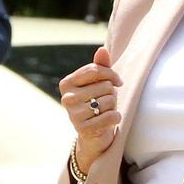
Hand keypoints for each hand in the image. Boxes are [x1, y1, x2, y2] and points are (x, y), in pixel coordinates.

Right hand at [59, 46, 122, 173]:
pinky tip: (109, 121)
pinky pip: (112, 116)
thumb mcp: (98, 83)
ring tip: (104, 111)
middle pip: (105, 86)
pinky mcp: (84, 129)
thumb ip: (100, 66)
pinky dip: (116, 118)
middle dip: (111, 93)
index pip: (95, 69)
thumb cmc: (96, 102)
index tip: (118, 81)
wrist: (93, 133)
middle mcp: (67, 98)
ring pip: (109, 101)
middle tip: (105, 101)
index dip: (111, 74)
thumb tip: (102, 50)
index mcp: (66, 83)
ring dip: (113, 106)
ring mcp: (73, 115)